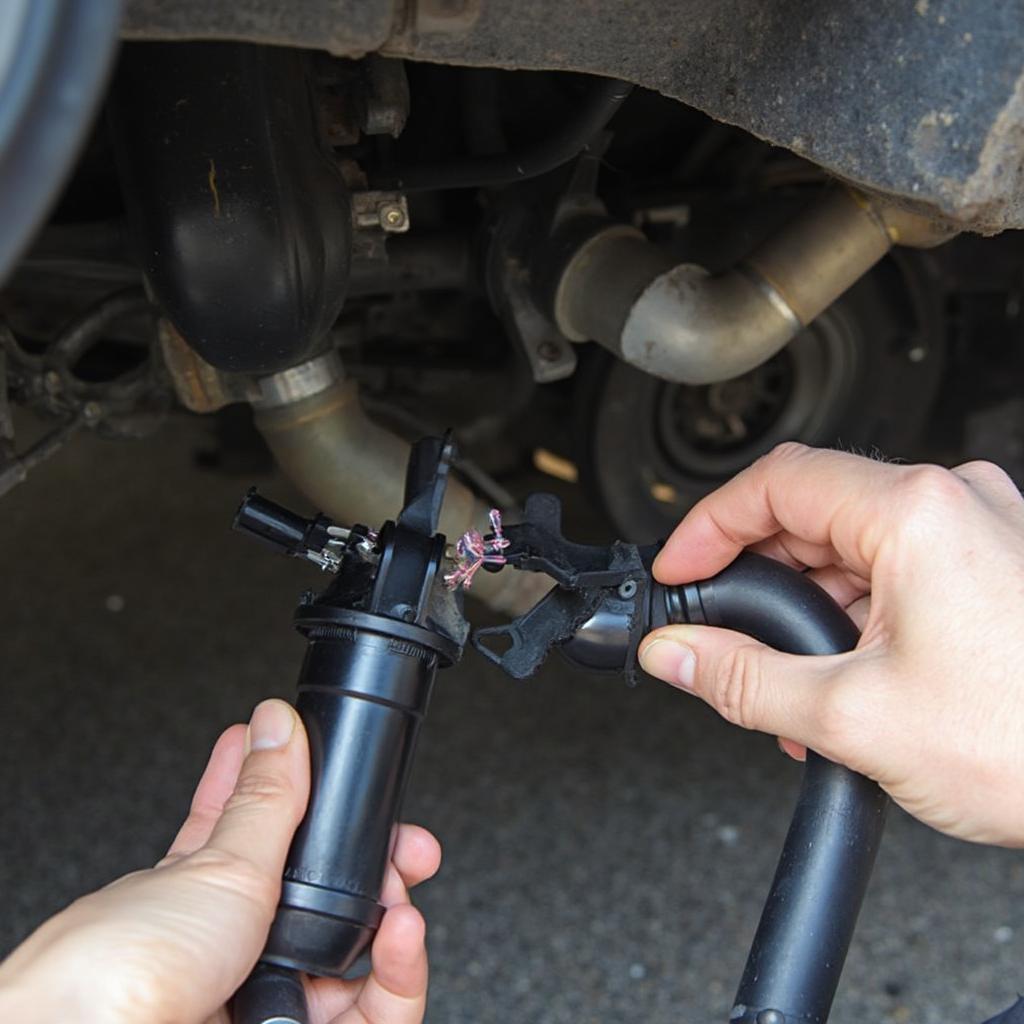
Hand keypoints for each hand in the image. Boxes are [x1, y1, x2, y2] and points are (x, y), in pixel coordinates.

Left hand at [0, 700, 439, 1022]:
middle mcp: (235, 945)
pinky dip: (401, 972)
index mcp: (200, 890)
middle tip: (405, 842)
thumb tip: (277, 724)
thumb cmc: (121, 973)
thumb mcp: (216, 864)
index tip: (317, 753)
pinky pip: (372, 1010)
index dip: (289, 788)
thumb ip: (264, 797)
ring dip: (395, 916)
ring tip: (404, 896)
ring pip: (358, 955)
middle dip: (375, 862)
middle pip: (325, 895)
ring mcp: (269, 997)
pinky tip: (403, 936)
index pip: (254, 827)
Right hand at [639, 442, 1023, 845]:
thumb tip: (676, 654)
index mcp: (916, 513)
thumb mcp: (855, 717)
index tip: (680, 570)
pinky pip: (897, 570)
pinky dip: (854, 616)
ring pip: (852, 547)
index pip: (773, 483)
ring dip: (805, 609)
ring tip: (790, 687)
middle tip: (721, 637)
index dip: (707, 526)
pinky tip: (841, 679)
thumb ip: (742, 679)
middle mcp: (953, 504)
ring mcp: (979, 531)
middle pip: (810, 514)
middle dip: (756, 580)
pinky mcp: (993, 566)